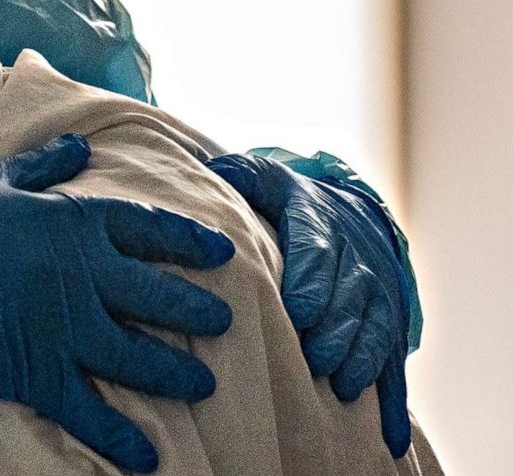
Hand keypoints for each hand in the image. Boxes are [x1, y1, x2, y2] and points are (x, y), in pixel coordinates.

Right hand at [0, 135, 234, 473]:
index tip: (221, 253)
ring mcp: (63, 331)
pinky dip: (121, 437)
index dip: (189, 240)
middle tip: (224, 321)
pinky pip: (91, 411)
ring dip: (175, 372)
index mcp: (70, 223)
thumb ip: (41, 165)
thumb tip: (81, 147)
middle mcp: (80, 277)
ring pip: (139, 357)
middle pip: (158, 296)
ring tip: (202, 383)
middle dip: (198, 311)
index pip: (147, 229)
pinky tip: (147, 456)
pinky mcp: (38, 373)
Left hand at [205, 153, 410, 456]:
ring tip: (341, 385)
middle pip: (349, 297)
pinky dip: (393, 402)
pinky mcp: (388, 326)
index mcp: (321, 227)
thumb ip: (242, 176)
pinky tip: (388, 436)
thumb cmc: (288, 203)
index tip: (299, 309)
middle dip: (334, 329)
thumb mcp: (267, 180)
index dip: (312, 281)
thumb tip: (214, 171)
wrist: (349, 212)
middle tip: (314, 358)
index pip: (317, 252)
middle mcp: (356, 262)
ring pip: (375, 329)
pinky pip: (393, 364)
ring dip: (361, 358)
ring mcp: (377, 296)